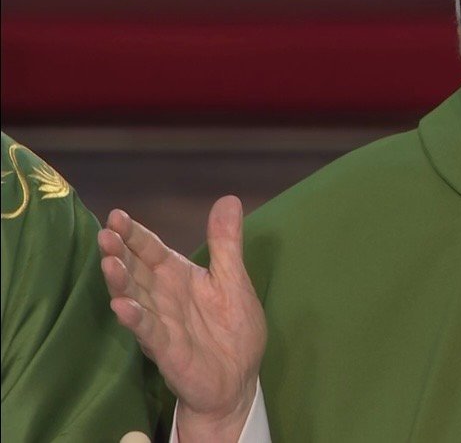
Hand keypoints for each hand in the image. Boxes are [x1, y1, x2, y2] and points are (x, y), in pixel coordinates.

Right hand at [98, 195, 266, 441]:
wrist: (238, 379)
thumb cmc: (232, 329)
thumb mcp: (234, 280)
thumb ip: (226, 243)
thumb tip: (228, 199)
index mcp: (178, 277)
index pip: (151, 250)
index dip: (134, 234)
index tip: (116, 215)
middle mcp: (162, 297)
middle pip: (135, 270)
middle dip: (119, 253)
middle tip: (105, 234)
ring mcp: (160, 322)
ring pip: (134, 298)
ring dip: (120, 282)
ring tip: (109, 263)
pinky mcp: (166, 349)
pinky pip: (147, 331)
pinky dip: (135, 319)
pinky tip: (122, 306)